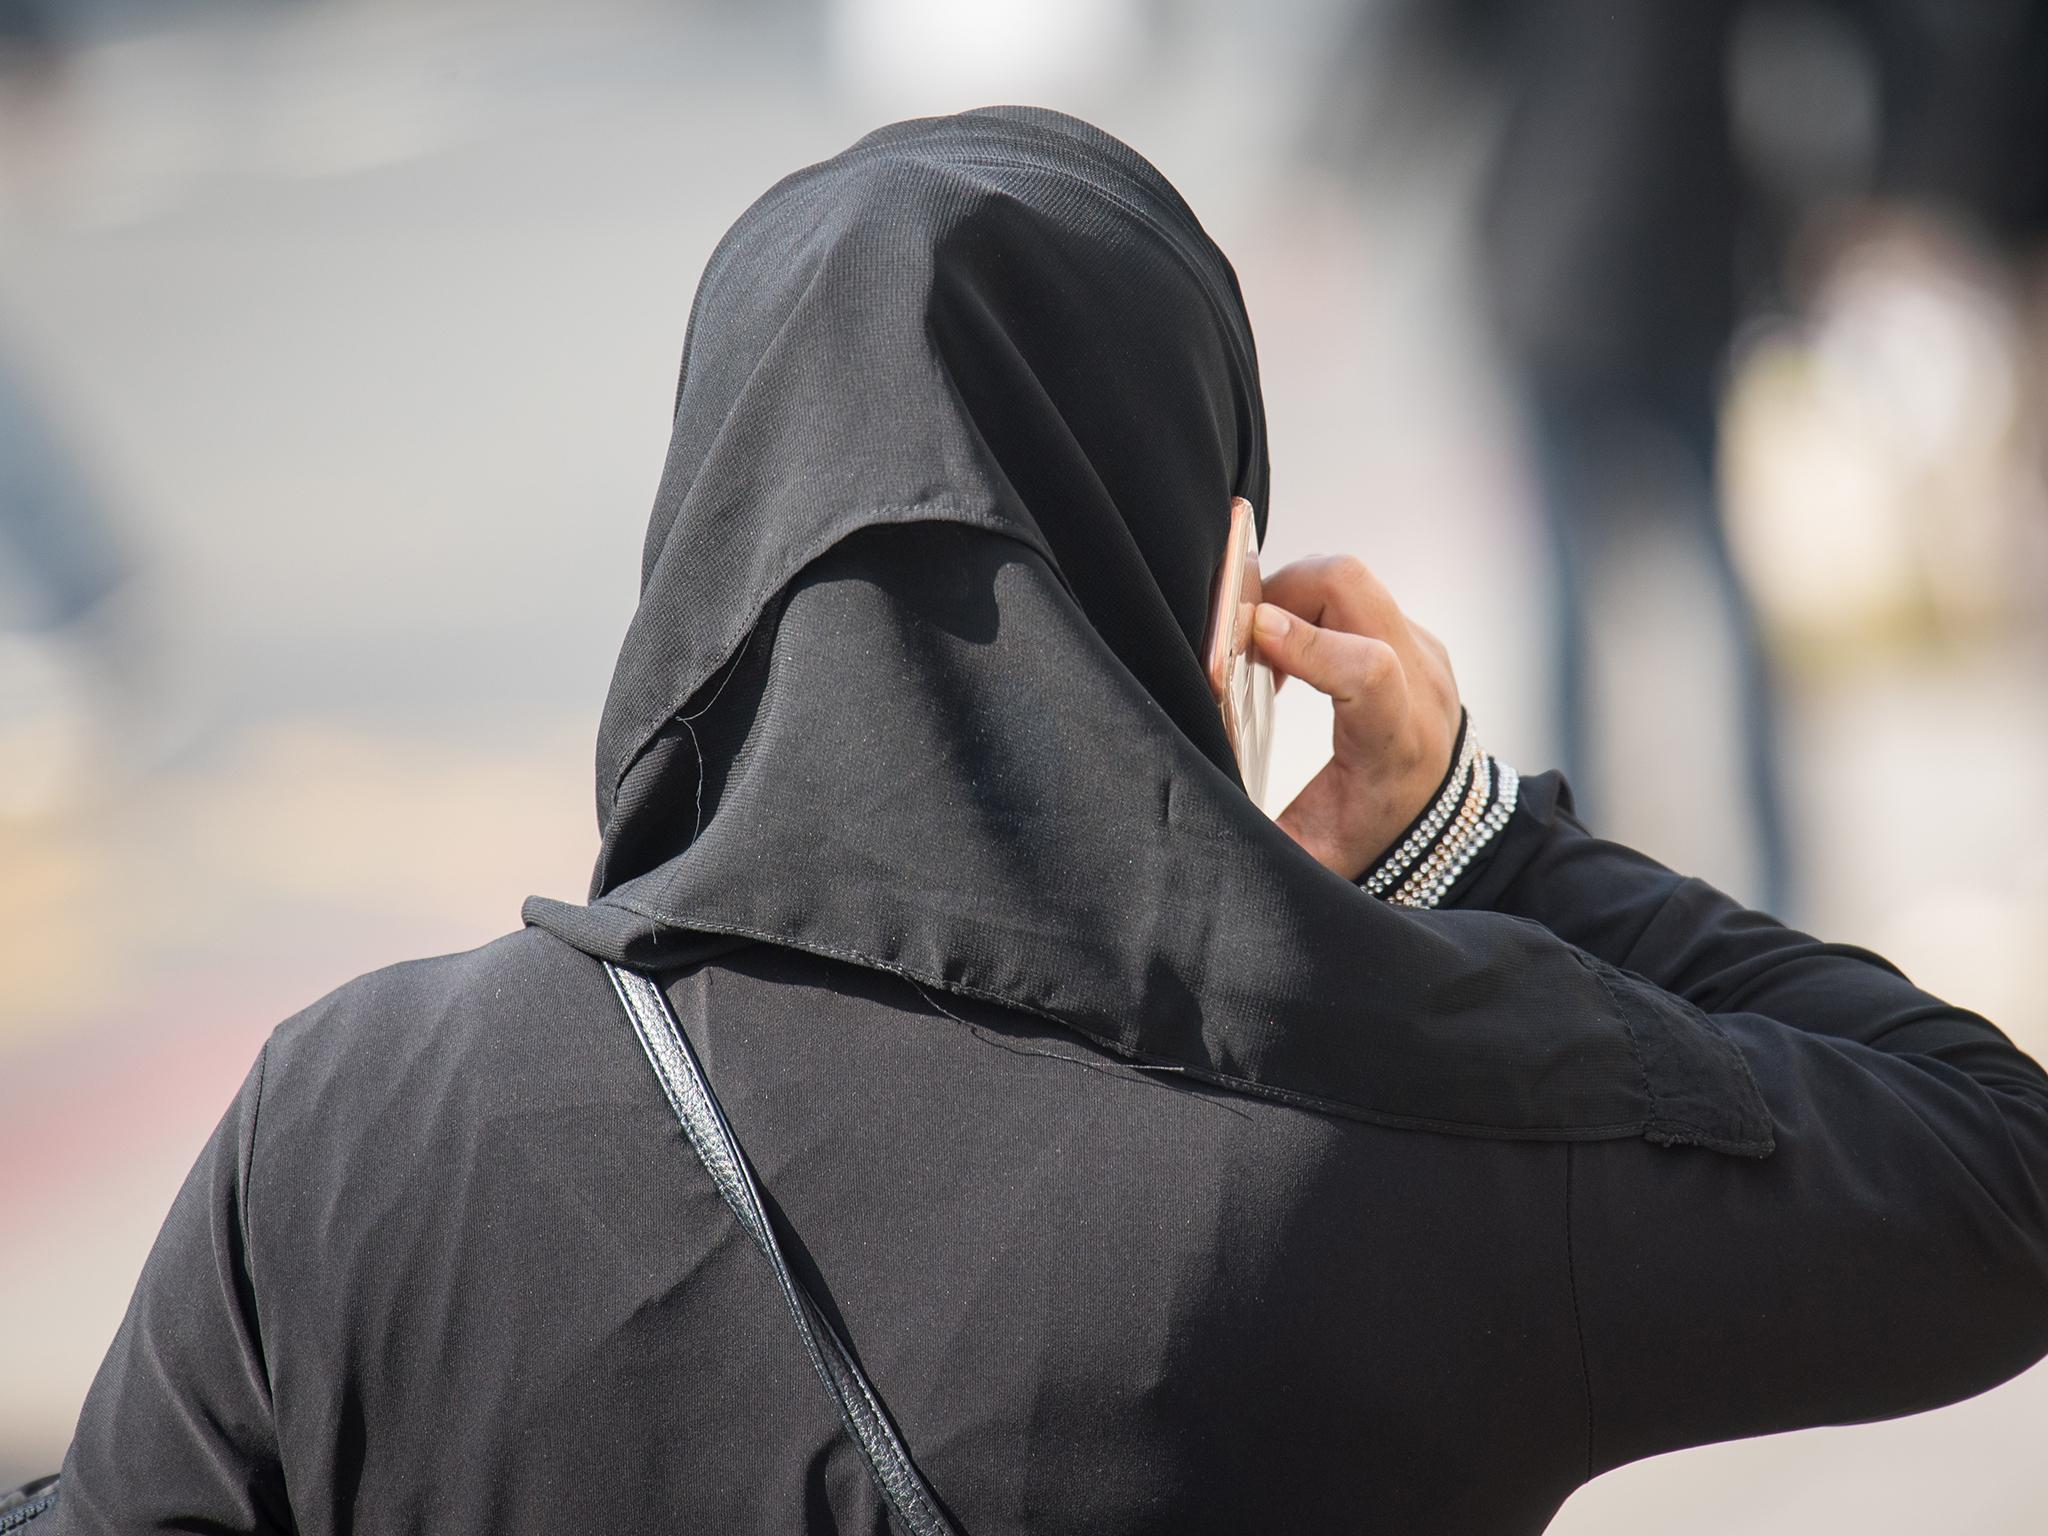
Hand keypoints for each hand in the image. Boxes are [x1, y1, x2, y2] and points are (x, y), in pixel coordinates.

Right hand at [1250, 555, 1461, 879]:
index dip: (1304, 644)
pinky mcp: (1416, 638)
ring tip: (1265, 646)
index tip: (1248, 638)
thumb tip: (1194, 808)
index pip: (1367, 669)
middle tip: (1244, 636)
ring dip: (1295, 595)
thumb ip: (1257, 833)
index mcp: (1393, 744)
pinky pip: (1360, 594)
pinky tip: (1295, 650)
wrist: (1452, 831)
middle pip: (1353, 588)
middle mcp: (1419, 686)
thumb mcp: (1313, 855)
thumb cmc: (1374, 840)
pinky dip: (1315, 607)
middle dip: (1282, 593)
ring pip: (1353, 579)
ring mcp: (1424, 653)